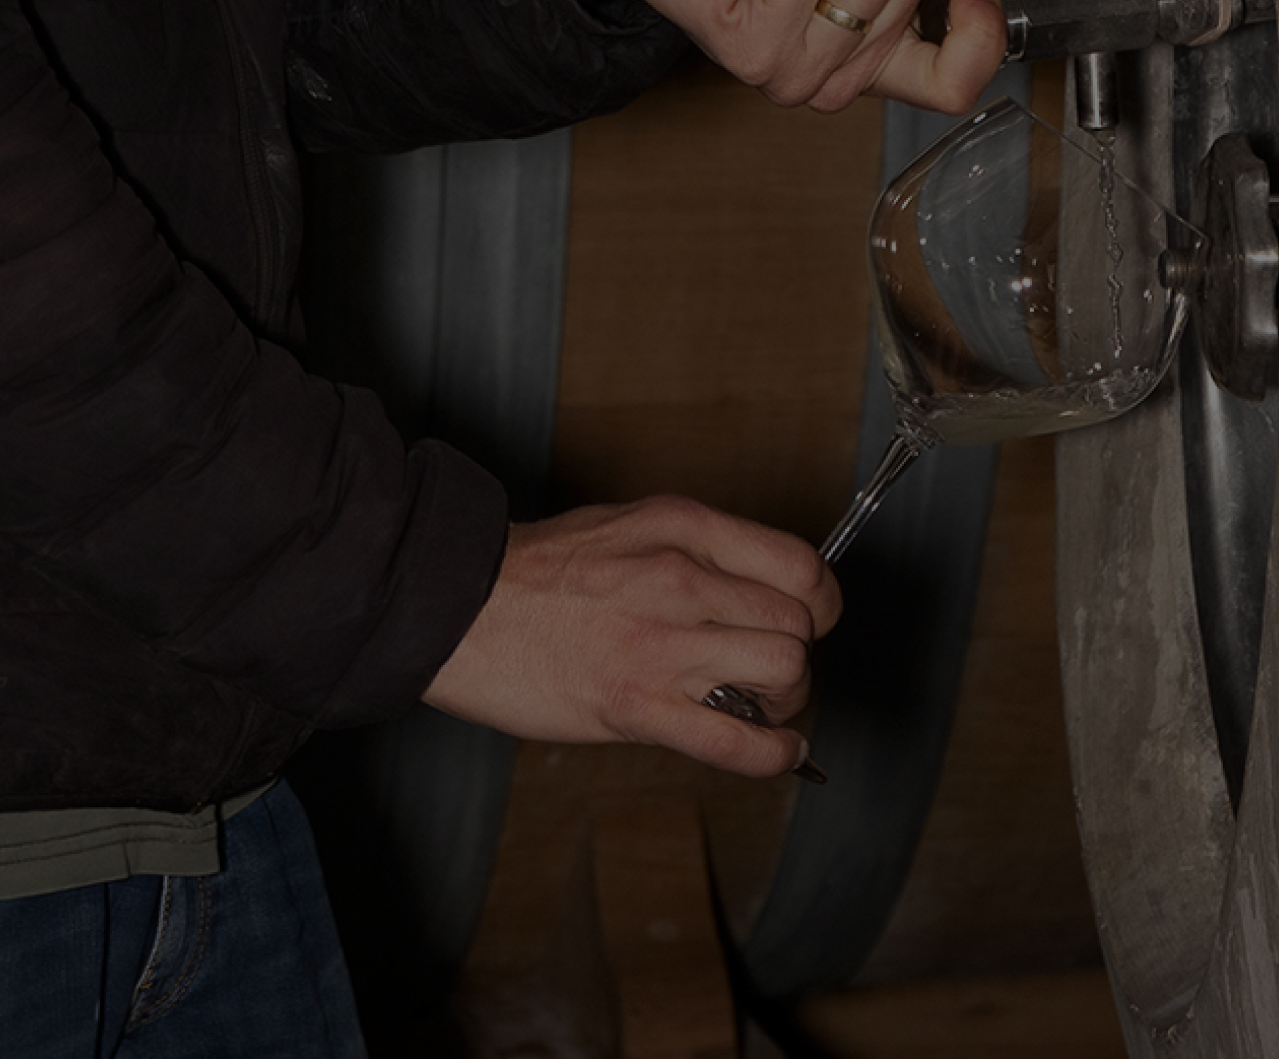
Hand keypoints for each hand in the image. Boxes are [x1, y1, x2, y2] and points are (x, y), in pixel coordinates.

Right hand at [420, 496, 838, 775]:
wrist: (460, 606)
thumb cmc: (542, 568)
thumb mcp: (632, 524)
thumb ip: (699, 549)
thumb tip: (759, 585)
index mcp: (682, 528)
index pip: (799, 564)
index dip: (818, 601)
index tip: (808, 617)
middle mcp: (681, 580)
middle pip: (798, 625)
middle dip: (798, 654)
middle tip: (771, 668)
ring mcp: (661, 645)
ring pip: (783, 674)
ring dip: (784, 700)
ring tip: (760, 705)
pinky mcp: (637, 708)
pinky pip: (737, 741)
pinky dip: (773, 755)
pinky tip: (778, 751)